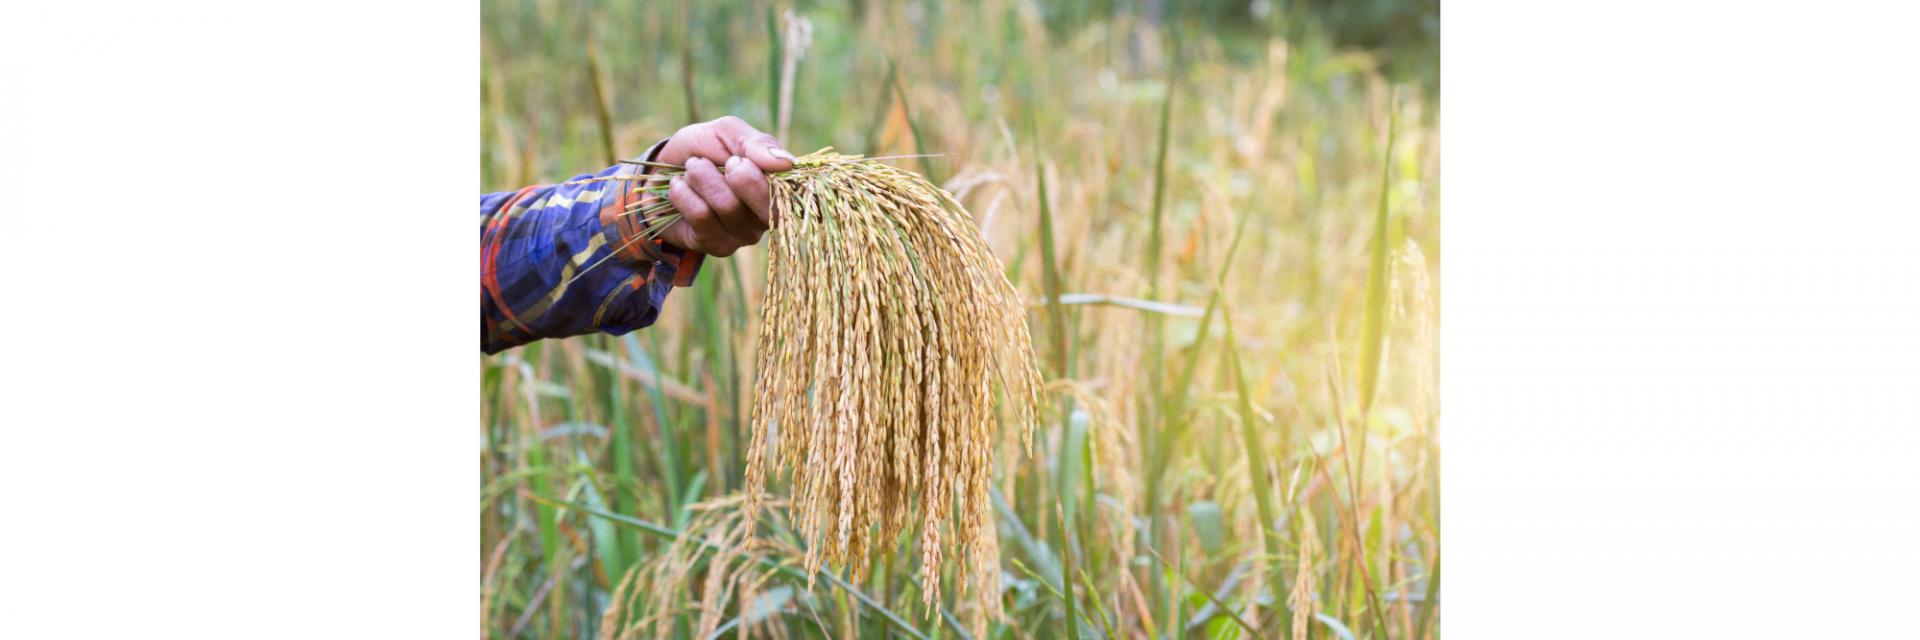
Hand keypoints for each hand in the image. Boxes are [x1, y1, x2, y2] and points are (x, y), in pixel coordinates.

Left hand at [649, 116, 795, 256]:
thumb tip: (787, 163)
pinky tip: (679, 187)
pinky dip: (684, 193)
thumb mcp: (726, 133)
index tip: (735, 158)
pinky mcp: (718, 247)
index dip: (759, 172)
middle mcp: (768, 216)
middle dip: (734, 175)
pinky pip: (702, 216)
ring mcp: (744, 235)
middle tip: (713, 162)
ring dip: (701, 178)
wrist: (658, 173)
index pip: (788, 189)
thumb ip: (757, 143)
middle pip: (766, 206)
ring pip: (729, 206)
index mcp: (777, 186)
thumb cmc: (700, 150)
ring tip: (691, 169)